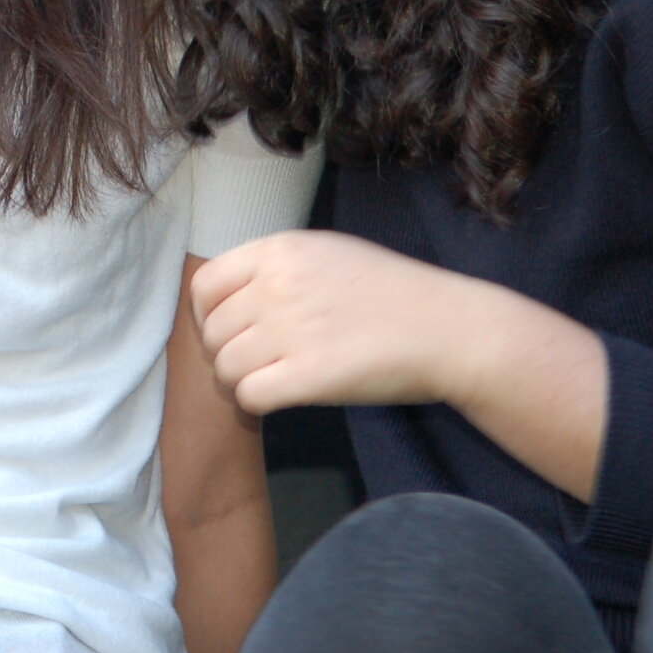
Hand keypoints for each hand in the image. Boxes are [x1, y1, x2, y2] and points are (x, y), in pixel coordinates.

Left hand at [189, 230, 480, 414]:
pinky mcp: (310, 375)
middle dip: (224, 353)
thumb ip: (278, 267)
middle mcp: (278, 285)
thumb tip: (232, 295)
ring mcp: (293, 329)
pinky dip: (256, 402)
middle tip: (252, 365)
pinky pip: (249, 395)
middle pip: (213, 331)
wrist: (447, 328)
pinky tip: (281, 396)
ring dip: (239, 381)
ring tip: (269, 381)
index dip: (206, 316)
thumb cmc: (392, 293)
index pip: (205, 285)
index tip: (226, 332)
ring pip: (226, 366)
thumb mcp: (328, 254)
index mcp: (280, 250)